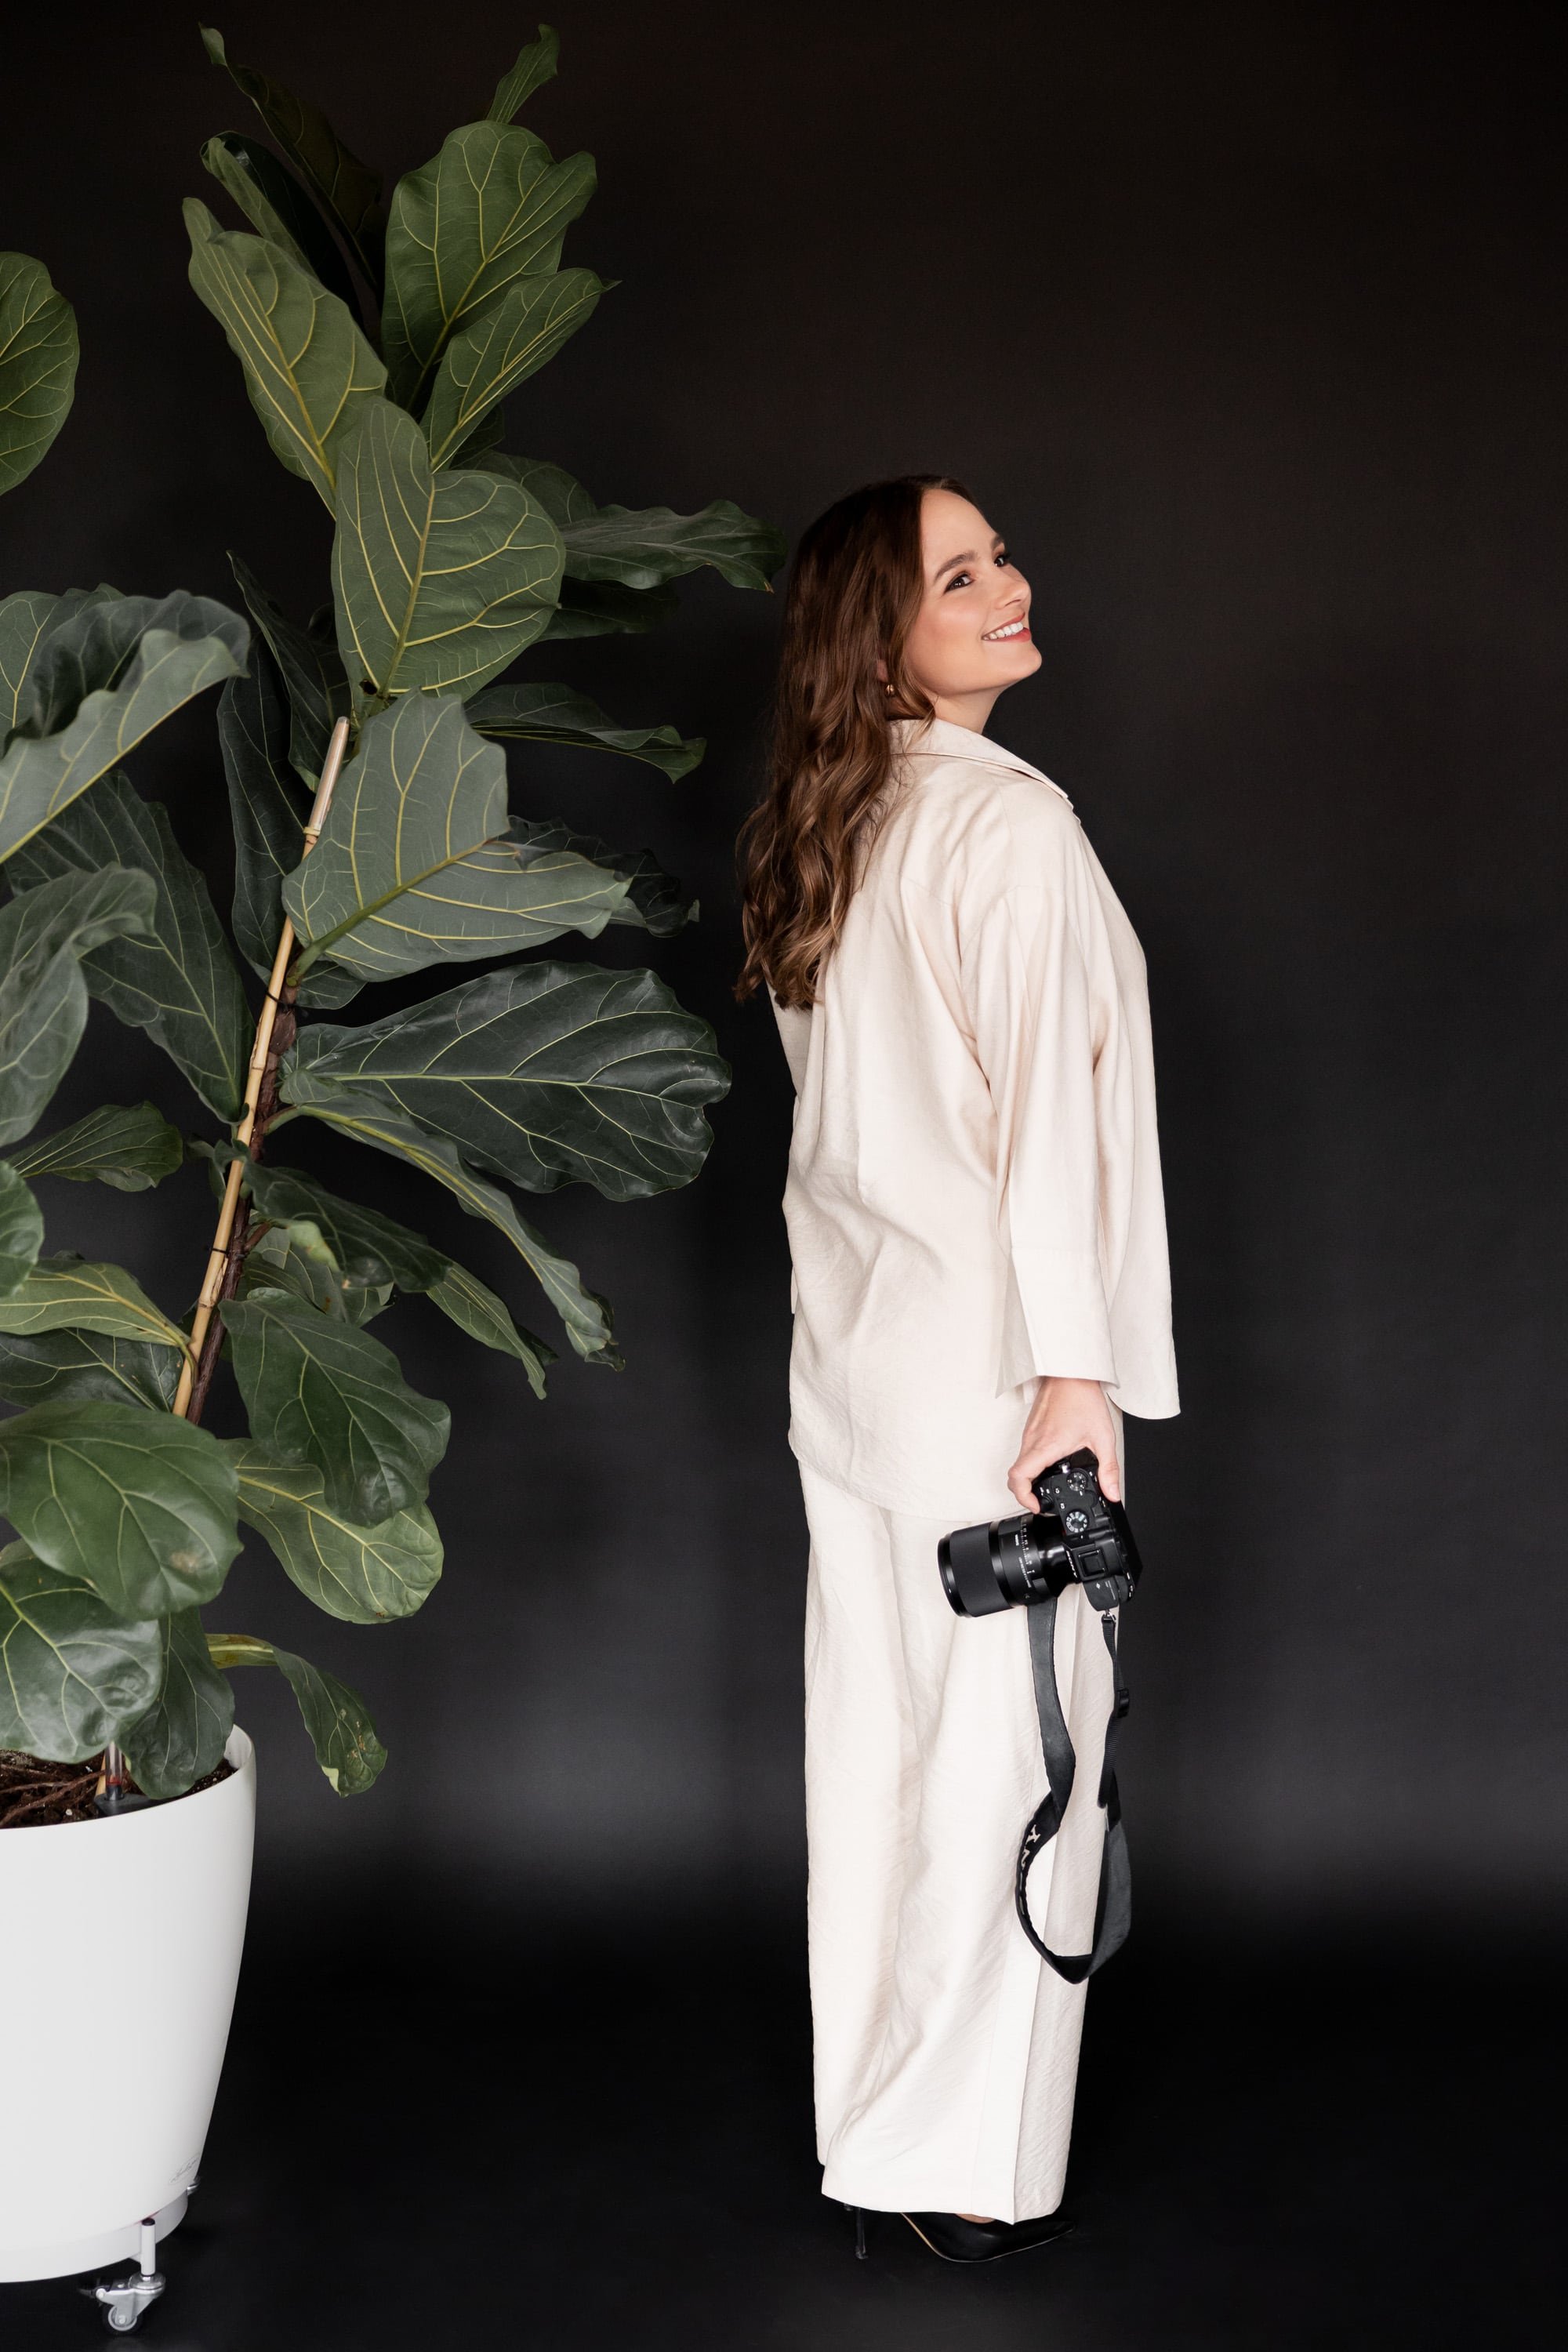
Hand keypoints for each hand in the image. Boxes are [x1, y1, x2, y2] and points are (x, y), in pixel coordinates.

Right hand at [1008, 1376, 1120, 1510]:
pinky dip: (1033, 1463)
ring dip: (1029, 1477)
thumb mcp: (1103, 1438)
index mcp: (1046, 1446)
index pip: (1018, 1478)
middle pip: (1015, 1475)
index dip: (1023, 1498)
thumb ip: (1109, 1469)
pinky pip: (1025, 1451)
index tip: (1037, 1505)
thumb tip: (1112, 1492)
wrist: (1071, 1373)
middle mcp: (1032, 1440)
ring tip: (1049, 1483)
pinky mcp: (1031, 1427)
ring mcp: (1029, 1433)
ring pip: (1019, 1463)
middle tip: (1043, 1500)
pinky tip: (1051, 1462)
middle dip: (1026, 1493)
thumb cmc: (1083, 1398)